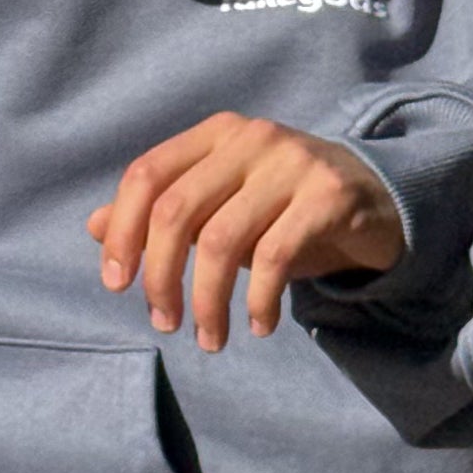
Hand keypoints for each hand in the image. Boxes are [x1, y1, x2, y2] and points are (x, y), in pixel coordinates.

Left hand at [90, 114, 407, 353]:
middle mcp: (250, 138)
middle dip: (161, 276)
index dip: (122, 232)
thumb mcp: (221, 204)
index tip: (118, 285)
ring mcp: (292, 162)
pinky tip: (257, 325)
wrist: (378, 199)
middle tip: (165, 323)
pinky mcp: (329, 196)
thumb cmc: (285, 206)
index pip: (145, 176)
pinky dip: (257, 301)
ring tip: (210, 338)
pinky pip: (274, 257)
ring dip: (208, 302)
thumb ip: (162, 212)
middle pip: (176, 211)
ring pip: (221, 240)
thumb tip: (93, 227)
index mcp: (215, 134)